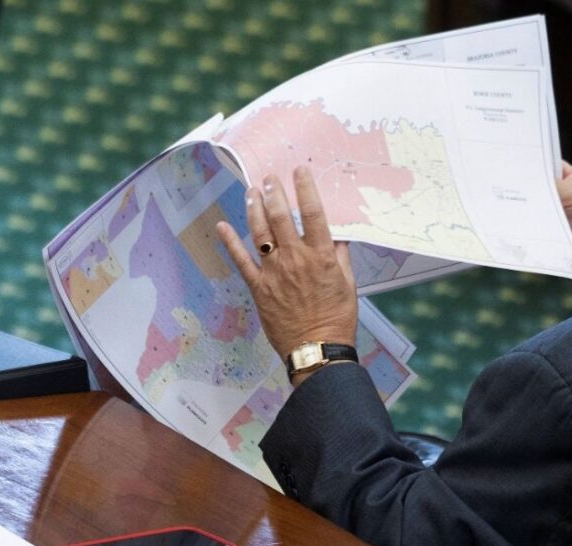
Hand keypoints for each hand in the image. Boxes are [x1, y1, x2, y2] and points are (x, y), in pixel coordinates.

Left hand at [216, 167, 357, 384]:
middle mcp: (296, 259)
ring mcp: (274, 273)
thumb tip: (338, 233)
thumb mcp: (349, 284)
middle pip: (280, 216)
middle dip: (274, 192)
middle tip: (270, 177)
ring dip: (253, 208)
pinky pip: (241, 261)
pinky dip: (230, 242)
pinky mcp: (259, 288)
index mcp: (321, 256)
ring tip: (251, 191)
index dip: (305, 187)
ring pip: (259, 232)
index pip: (312, 212)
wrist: (316, 350)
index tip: (300, 170)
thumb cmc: (337, 319)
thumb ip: (341, 256)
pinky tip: (222, 226)